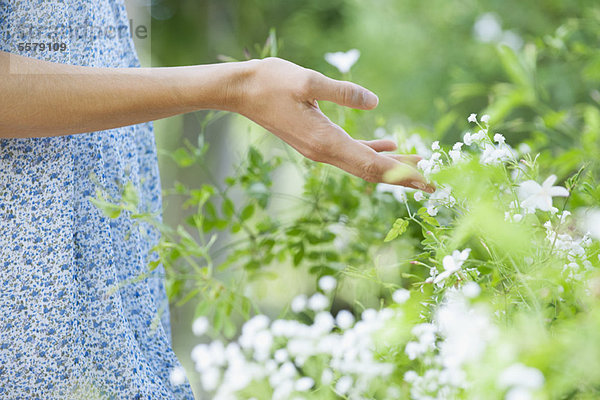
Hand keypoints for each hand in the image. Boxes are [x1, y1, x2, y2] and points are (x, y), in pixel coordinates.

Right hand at [234, 58, 433, 192]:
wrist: (242, 91)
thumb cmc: (271, 83)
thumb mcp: (308, 81)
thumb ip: (343, 92)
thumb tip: (374, 103)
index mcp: (325, 142)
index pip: (373, 165)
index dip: (404, 174)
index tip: (430, 181)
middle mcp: (324, 152)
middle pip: (372, 171)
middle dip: (405, 176)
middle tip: (437, 180)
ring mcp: (320, 149)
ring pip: (363, 163)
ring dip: (392, 165)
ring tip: (421, 162)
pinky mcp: (317, 141)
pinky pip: (351, 152)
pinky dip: (373, 151)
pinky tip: (390, 144)